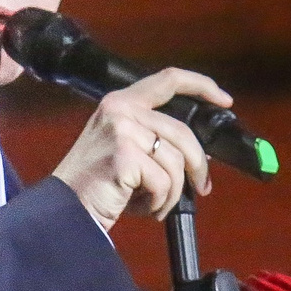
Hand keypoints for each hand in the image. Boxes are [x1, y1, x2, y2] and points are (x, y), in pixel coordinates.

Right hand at [52, 67, 226, 230]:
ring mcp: (122, 130)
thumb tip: (200, 152)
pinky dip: (158, 203)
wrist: (66, 210)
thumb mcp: (124, 149)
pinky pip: (164, 183)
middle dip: (198, 165)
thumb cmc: (97, 186)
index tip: (224, 101)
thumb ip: (155, 139)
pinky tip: (139, 207)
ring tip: (152, 203)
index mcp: (121, 102)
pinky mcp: (125, 155)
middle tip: (202, 187)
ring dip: (171, 193)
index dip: (203, 86)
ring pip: (176, 163)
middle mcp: (121, 109)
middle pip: (183, 134)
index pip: (169, 79)